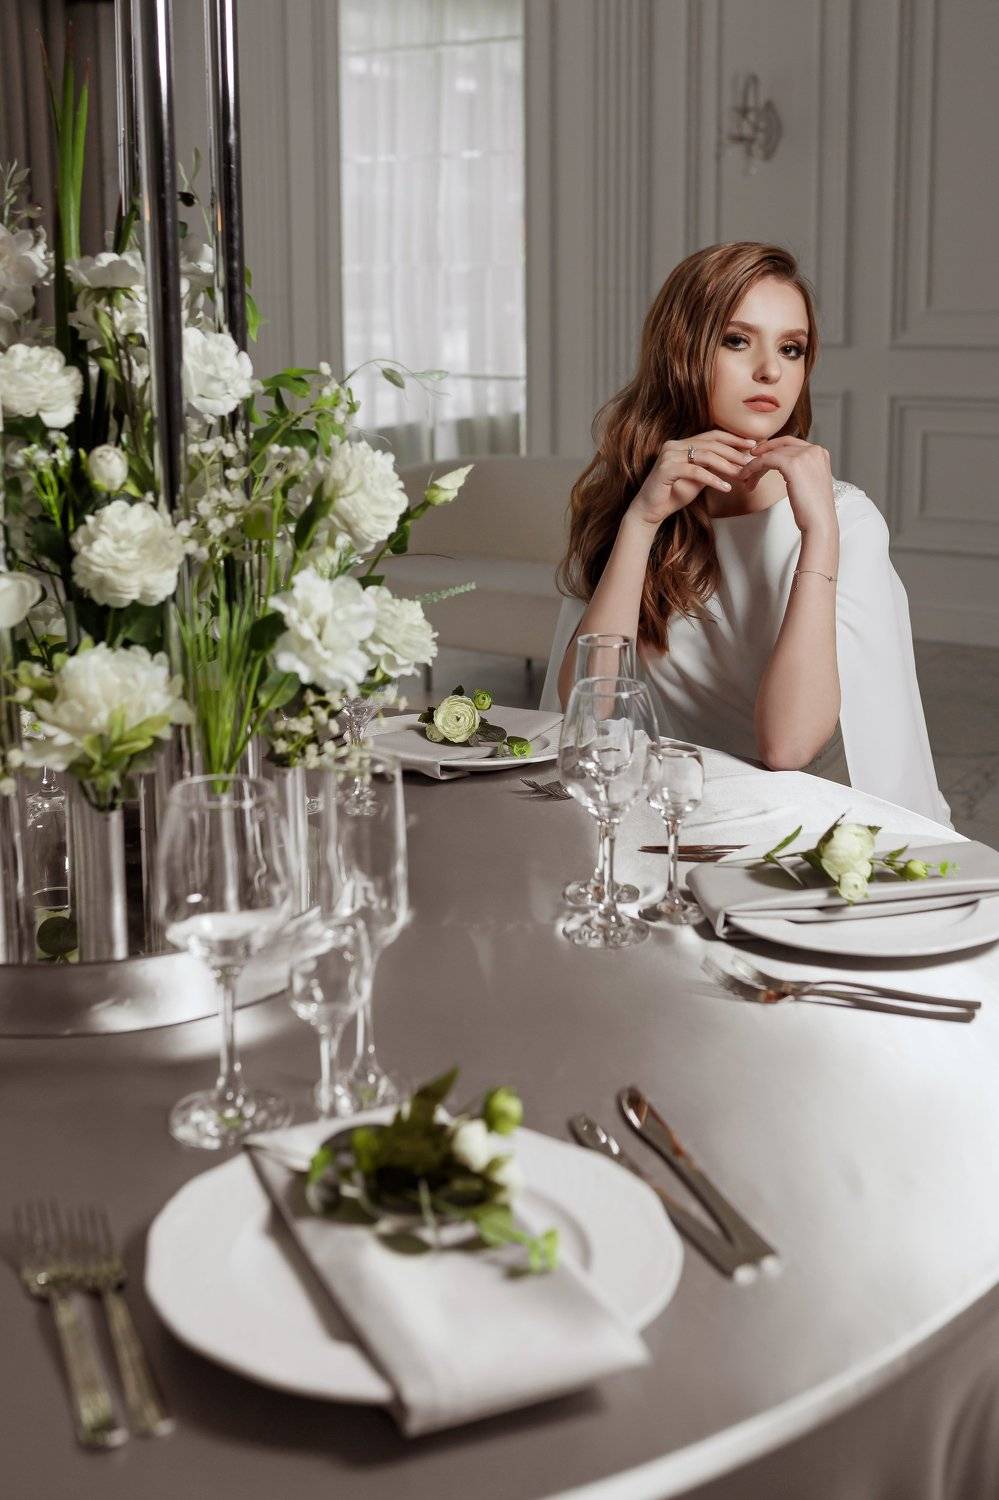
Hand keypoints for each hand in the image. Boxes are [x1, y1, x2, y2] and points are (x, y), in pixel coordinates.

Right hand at [627, 430, 755, 529]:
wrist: (649, 511)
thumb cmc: (672, 495)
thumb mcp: (696, 478)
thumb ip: (710, 467)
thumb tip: (735, 463)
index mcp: (681, 444)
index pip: (712, 435)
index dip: (733, 439)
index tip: (751, 444)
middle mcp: (674, 445)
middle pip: (711, 444)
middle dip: (733, 452)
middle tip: (750, 460)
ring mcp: (669, 456)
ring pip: (705, 456)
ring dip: (726, 466)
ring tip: (740, 475)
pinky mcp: (666, 469)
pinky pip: (695, 472)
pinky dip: (713, 479)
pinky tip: (725, 488)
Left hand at [739, 437, 834, 534]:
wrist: (819, 522)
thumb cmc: (812, 509)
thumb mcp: (809, 481)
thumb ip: (800, 469)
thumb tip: (784, 466)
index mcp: (820, 453)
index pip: (791, 443)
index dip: (772, 447)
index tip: (758, 455)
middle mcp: (814, 450)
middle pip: (780, 447)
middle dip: (762, 456)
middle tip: (747, 464)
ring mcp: (805, 455)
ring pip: (771, 454)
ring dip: (754, 465)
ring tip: (744, 477)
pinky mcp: (792, 464)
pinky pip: (766, 460)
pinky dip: (753, 467)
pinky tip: (746, 476)